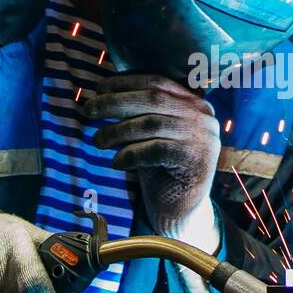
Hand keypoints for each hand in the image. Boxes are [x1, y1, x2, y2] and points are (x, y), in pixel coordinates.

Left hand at [87, 75, 220, 249]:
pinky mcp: (196, 161)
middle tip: (89, 110)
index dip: (126, 83)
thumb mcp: (151, 134)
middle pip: (153, 98)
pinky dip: (129, 154)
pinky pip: (154, 150)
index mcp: (195, 102)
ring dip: (117, 131)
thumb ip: (138, 112)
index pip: (158, 82)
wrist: (181, 210)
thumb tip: (102, 94)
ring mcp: (203, 138)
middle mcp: (203, 116)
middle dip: (116, 102)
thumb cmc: (161, 168)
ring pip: (151, 123)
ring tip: (98, 140)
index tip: (99, 88)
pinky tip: (116, 163)